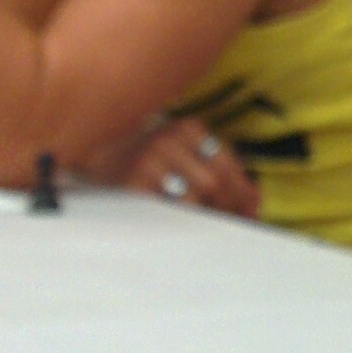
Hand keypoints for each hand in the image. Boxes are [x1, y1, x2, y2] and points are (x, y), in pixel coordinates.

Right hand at [97, 115, 258, 218]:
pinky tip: (181, 224)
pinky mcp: (131, 185)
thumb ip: (221, 172)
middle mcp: (168, 139)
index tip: (250, 211)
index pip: (227, 164)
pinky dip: (180, 221)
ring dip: (204, 216)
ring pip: (193, 199)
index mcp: (187, 127)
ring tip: (205, 224)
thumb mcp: (186, 153)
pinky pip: (167, 211)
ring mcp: (148, 161)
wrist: (96, 154)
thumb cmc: (150, 157)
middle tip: (230, 223)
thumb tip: (255, 202)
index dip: (242, 192)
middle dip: (226, 207)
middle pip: (214, 182)